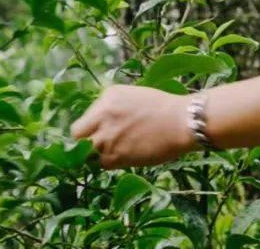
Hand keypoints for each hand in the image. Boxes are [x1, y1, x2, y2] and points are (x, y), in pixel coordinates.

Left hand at [70, 85, 194, 168]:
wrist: (182, 122)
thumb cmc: (164, 109)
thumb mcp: (134, 96)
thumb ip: (113, 108)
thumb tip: (101, 123)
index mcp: (108, 96)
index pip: (86, 115)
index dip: (90, 127)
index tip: (99, 133)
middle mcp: (102, 114)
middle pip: (77, 134)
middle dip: (83, 142)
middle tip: (96, 147)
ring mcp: (107, 135)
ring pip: (86, 152)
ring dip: (96, 154)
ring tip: (114, 153)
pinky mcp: (115, 155)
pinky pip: (102, 164)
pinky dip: (110, 163)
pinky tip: (124, 157)